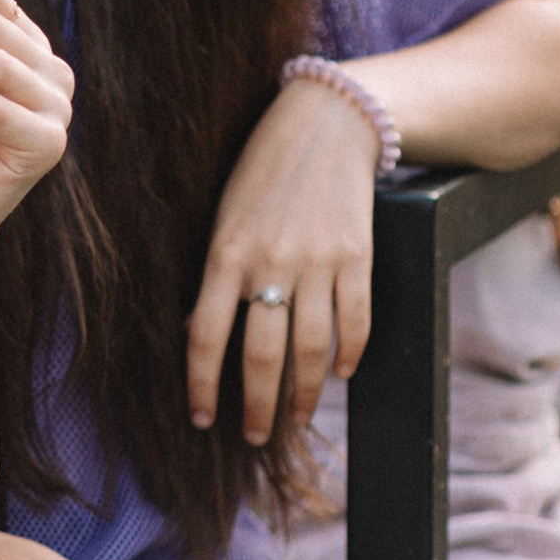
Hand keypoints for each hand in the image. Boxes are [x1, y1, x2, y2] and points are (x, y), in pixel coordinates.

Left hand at [187, 76, 375, 444]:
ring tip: (295, 418)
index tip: (201, 417)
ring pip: (312, 350)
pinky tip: (342, 373)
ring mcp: (319, 263)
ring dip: (303, 394)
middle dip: (256, 405)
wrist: (328, 122)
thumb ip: (217, 272)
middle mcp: (271, 263)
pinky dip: (350, 355)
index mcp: (225, 252)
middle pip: (262, 355)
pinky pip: (356, 322)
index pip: (205, 336)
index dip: (201, 384)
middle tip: (253, 436)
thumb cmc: (263, 170)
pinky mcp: (359, 258)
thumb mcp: (224, 214)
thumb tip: (204, 334)